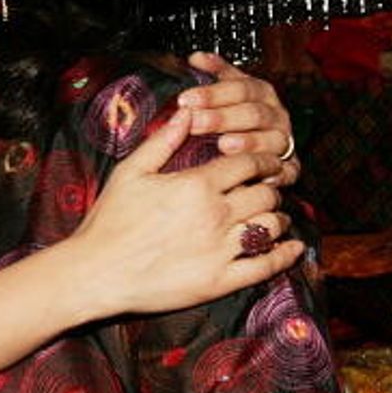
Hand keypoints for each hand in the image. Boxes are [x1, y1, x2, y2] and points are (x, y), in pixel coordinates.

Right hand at [71, 107, 302, 319]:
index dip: (262, 158)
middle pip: (266, 193)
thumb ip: (163, 141)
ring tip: (273, 213)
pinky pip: (266, 266)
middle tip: (270, 186)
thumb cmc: (109, 220)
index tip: (266, 160)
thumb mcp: (130, 172)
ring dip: (278, 216)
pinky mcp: (220, 281)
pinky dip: (286, 256)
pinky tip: (295, 247)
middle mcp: (216, 215)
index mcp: (196, 184)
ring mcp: (220, 250)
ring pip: (271, 226)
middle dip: (272, 186)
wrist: (96, 272)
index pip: (248, 163)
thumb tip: (187, 111)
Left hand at [180, 51, 299, 185]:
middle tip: (195, 122)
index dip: (214, 93)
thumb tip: (196, 57)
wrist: (261, 145)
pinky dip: (276, 174)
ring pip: (270, 140)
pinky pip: (287, 170)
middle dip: (222, 118)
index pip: (240, 88)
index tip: (186, 99)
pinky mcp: (290, 167)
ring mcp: (284, 141)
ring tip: (223, 145)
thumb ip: (215, 72)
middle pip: (253, 113)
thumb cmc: (237, 114)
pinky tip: (258, 176)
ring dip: (248, 143)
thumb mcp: (227, 89)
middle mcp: (276, 115)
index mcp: (261, 93)